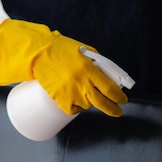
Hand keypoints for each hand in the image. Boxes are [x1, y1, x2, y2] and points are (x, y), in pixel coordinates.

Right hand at [0, 19, 127, 116]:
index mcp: (90, 70)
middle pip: (102, 103)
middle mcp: (82, 83)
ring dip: (90, 102)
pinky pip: (73, 110)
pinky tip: (75, 100)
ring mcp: (71, 93)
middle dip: (113, 110)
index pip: (110, 89)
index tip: (123, 100)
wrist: (38, 53)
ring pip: (87, 106)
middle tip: (117, 112)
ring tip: (85, 94)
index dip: (119, 97)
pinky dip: (76, 107)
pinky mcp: (60, 100)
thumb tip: (110, 75)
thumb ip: (97, 63)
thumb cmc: (61, 50)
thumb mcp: (84, 52)